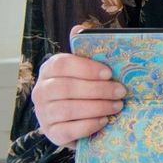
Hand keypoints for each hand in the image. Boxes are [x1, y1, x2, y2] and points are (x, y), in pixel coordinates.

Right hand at [32, 26, 125, 147]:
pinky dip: (89, 125)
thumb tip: (79, 29)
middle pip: (66, 88)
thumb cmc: (85, 88)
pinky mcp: (51, 133)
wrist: (77, 119)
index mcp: (49, 70)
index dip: (86, 68)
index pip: (61, 65)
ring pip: (67, 109)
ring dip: (97, 107)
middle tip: (121, 91)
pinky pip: (67, 130)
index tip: (109, 73)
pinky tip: (104, 120)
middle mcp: (41, 91)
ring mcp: (44, 114)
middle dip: (98, 90)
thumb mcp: (87, 69)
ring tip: (117, 106)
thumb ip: (86, 51)